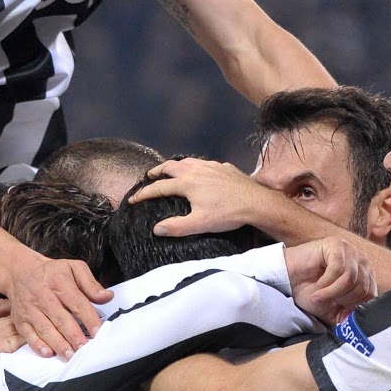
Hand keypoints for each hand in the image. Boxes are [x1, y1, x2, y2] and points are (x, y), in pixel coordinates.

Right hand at [6, 257, 111, 359]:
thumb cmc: (51, 273)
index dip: (89, 318)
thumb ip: (91, 284)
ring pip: (45, 329)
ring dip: (59, 344)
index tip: (98, 331)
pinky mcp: (20, 320)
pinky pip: (28, 335)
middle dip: (74, 335)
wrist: (20, 272)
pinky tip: (48, 353)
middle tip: (84, 349)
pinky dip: (37, 345)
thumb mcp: (73, 268)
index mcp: (59, 282)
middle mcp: (43, 296)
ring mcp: (30, 309)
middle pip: (61, 319)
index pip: (77, 302)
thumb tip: (107, 296)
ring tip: (71, 355)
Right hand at [128, 158, 265, 236]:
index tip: (134, 198)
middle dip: (157, 171)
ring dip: (176, 165)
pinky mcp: (225, 167)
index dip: (144, 193)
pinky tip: (200, 173)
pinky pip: (205, 163)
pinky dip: (196, 166)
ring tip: (171, 171)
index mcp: (187, 183)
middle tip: (150, 176)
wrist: (256, 202)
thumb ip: (176, 227)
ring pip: (188, 161)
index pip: (159, 187)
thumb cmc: (227, 214)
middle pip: (170, 166)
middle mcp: (196, 170)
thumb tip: (156, 229)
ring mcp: (211, 166)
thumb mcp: (200, 224)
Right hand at [284, 237, 375, 324]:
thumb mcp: (334, 310)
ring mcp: (349, 250)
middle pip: (362, 287)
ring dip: (331, 292)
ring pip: (350, 278)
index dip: (354, 306)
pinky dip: (326, 281)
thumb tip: (360, 325)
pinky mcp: (335, 244)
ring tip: (319, 295)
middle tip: (326, 300)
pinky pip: (338, 268)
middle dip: (342, 299)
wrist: (288, 280)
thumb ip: (350, 316)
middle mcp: (360, 260)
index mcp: (364, 274)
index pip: (371, 295)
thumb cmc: (310, 292)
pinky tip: (318, 284)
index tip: (337, 309)